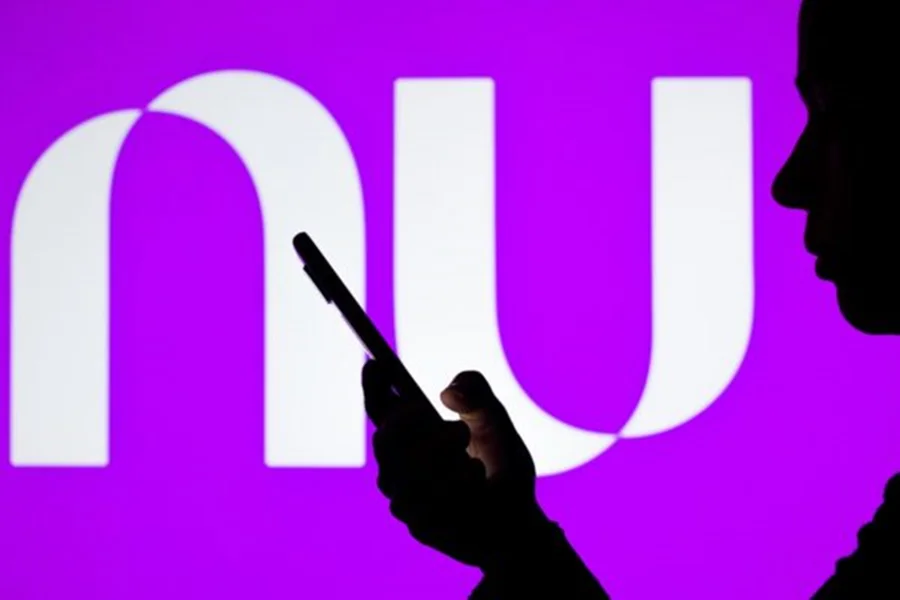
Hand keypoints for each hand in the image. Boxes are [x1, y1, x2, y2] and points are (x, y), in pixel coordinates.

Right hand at [362, 360, 543, 568]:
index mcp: (413, 435)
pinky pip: (427, 503)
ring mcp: (405, 497)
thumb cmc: (501, 468)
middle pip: (384, 439)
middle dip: (419, 430)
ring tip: (476, 468)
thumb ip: (479, 397)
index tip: (377, 364)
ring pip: (408, 472)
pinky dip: (460, 491)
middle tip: (458, 428)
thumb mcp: (497, 424)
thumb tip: (448, 392)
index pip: (380, 408)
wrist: (519, 521)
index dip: (373, 386)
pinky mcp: (418, 526)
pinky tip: (476, 489)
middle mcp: (400, 464)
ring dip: (450, 464)